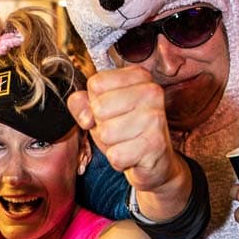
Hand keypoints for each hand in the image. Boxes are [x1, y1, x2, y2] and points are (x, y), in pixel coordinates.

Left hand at [69, 65, 189, 214]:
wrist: (156, 162)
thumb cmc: (128, 133)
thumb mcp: (101, 113)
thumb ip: (82, 104)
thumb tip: (84, 116)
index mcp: (139, 76)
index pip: (96, 84)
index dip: (95, 104)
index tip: (112, 112)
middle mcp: (151, 92)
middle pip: (99, 108)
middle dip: (102, 126)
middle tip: (120, 130)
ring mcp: (155, 117)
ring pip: (106, 133)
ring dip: (111, 145)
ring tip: (127, 142)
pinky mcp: (155, 144)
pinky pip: (116, 155)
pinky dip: (119, 161)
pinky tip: (133, 156)